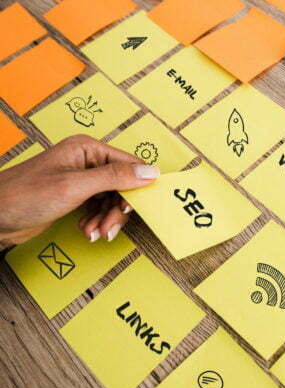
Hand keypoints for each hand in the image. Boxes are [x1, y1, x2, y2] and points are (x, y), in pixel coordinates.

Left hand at [0, 135, 158, 247]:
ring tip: (94, 232)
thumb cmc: (24, 195)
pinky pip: (99, 209)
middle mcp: (86, 161)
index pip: (129, 164)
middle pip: (123, 186)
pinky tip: (86, 230)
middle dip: (117, 210)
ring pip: (112, 201)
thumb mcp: (75, 186)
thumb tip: (151, 172)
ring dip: (106, 220)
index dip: (137, 187)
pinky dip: (96, 222)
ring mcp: (81, 180)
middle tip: (109, 228)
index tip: (134, 207)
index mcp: (88, 149)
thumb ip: (115, 177)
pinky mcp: (74, 197)